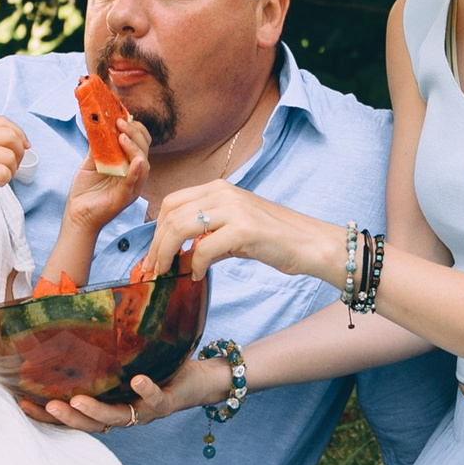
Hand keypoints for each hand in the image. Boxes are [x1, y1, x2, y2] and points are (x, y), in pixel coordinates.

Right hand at [0, 117, 28, 216]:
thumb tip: (14, 139)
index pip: (3, 122)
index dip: (19, 134)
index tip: (23, 146)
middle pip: (10, 136)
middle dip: (19, 152)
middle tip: (13, 166)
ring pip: (9, 156)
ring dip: (12, 169)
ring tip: (2, 178)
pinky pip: (2, 172)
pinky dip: (5, 179)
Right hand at [35, 351, 233, 433]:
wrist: (198, 380)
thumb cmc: (155, 368)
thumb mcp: (123, 359)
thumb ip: (100, 351)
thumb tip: (67, 317)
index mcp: (106, 404)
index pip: (71, 414)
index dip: (46, 414)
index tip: (23, 404)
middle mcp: (122, 413)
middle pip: (89, 423)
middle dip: (67, 418)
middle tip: (47, 406)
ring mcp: (142, 412)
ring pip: (117, 418)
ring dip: (96, 412)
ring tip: (78, 401)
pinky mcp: (165, 403)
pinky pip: (154, 400)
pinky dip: (145, 390)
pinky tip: (136, 380)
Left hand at [59, 115, 150, 234]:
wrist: (76, 216)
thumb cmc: (85, 191)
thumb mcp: (90, 163)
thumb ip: (97, 147)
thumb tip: (98, 124)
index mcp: (128, 166)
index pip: (140, 143)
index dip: (135, 128)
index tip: (122, 116)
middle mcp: (134, 176)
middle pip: (144, 150)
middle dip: (134, 133)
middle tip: (120, 122)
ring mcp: (131, 188)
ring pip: (143, 165)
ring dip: (134, 148)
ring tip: (122, 136)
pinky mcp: (124, 199)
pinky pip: (133, 183)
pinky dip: (136, 171)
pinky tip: (136, 160)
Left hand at [136, 180, 334, 285]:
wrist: (310, 244)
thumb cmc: (274, 239)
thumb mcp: (235, 228)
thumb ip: (207, 233)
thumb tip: (178, 253)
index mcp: (219, 189)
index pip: (172, 202)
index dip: (156, 229)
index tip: (152, 254)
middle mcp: (223, 192)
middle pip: (171, 214)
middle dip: (155, 245)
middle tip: (152, 269)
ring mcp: (234, 209)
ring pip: (181, 227)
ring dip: (166, 254)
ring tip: (166, 273)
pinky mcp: (244, 230)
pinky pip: (204, 248)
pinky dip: (194, 265)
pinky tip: (197, 275)